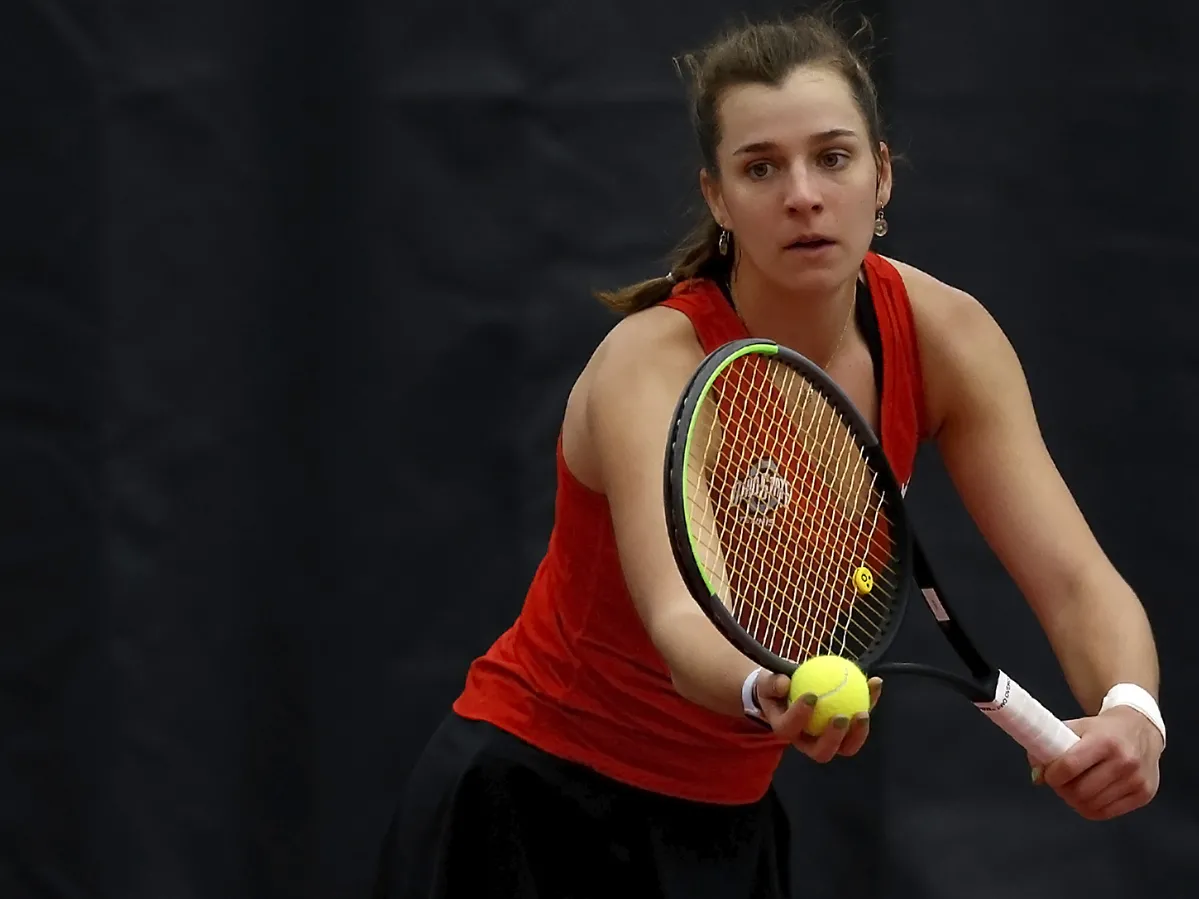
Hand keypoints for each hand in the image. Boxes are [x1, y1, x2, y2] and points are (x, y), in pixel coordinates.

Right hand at [755, 672, 882, 761]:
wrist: (786, 693)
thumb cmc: (776, 689)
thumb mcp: (767, 682)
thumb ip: (772, 682)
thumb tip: (784, 683)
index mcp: (785, 730)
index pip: (790, 729)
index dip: (800, 716)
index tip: (811, 695)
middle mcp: (807, 742)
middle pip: (822, 752)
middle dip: (834, 738)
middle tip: (842, 717)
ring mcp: (828, 739)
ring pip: (845, 747)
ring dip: (857, 734)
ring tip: (864, 713)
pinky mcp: (846, 730)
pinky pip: (859, 721)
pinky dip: (870, 702)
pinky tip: (875, 683)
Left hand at [1031, 705, 1162, 819]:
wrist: (1141, 728)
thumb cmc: (1103, 729)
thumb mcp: (1076, 727)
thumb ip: (1051, 745)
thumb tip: (1037, 776)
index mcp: (1105, 740)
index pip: (1069, 766)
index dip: (1052, 775)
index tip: (1047, 774)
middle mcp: (1125, 761)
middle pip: (1080, 791)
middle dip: (1062, 790)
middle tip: (1059, 783)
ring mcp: (1137, 780)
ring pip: (1092, 805)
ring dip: (1075, 800)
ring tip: (1073, 788)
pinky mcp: (1144, 794)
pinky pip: (1106, 813)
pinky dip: (1090, 808)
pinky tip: (1088, 796)